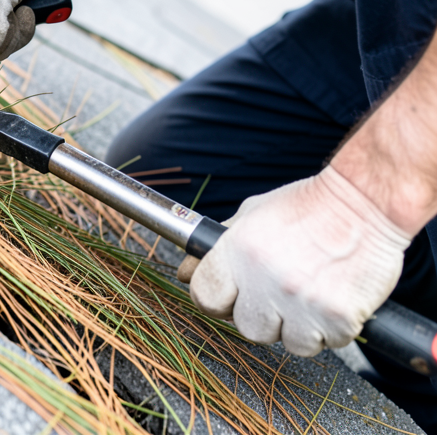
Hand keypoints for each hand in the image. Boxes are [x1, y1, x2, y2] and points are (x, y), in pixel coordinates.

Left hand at [179, 166, 410, 355]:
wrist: (364, 204)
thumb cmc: (306, 207)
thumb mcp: (251, 215)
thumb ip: (215, 248)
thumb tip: (183, 273)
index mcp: (237, 252)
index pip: (205, 297)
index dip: (216, 299)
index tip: (229, 295)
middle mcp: (265, 279)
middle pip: (246, 327)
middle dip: (261, 315)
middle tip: (279, 291)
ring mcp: (301, 302)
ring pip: (287, 342)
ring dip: (298, 326)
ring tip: (309, 292)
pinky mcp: (337, 318)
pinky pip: (325, 344)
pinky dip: (329, 329)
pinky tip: (332, 297)